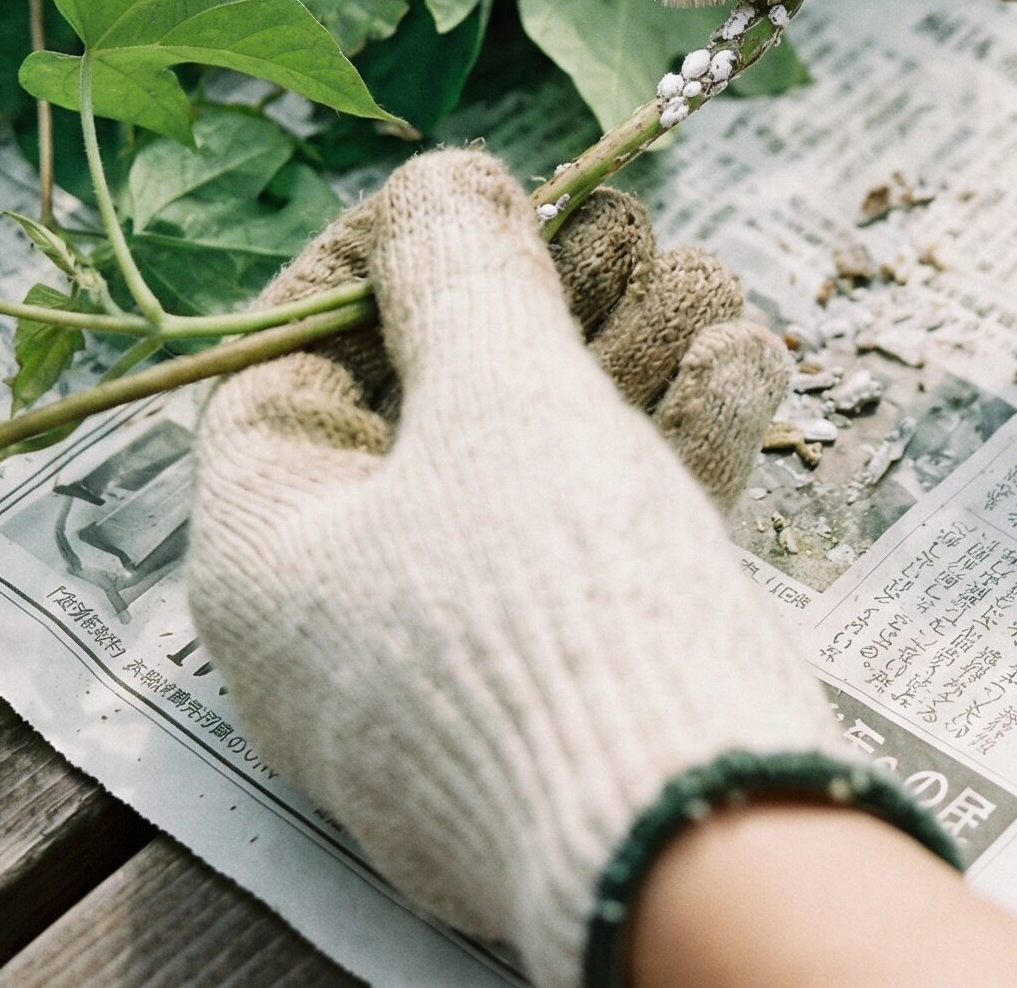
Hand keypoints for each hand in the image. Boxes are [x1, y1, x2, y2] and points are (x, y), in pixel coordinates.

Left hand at [190, 152, 938, 987]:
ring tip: (708, 279)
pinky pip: (605, 534)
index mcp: (273, 548)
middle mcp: (354, 610)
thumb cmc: (550, 602)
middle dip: (547, 301)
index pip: (288, 365)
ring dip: (633, 357)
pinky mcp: (574, 677)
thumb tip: (440, 184)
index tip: (467, 196)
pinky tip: (743, 365)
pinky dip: (672, 444)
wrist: (699, 833)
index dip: (375, 263)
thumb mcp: (499, 398)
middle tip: (624, 226)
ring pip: (540, 461)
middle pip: (438, 404)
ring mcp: (470, 652)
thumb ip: (465, 273)